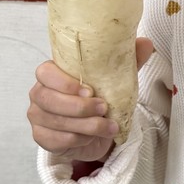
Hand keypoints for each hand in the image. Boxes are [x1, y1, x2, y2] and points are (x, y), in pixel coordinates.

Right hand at [27, 38, 154, 160]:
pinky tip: (91, 139)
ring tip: (109, 127)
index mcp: (52, 74)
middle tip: (104, 109)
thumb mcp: (114, 81)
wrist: (96, 133)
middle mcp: (40, 94)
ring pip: (56, 121)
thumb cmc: (100, 101)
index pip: (44, 72)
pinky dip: (78, 141)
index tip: (90, 90)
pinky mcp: (41, 138)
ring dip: (86, 126)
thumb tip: (146, 43)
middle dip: (79, 107)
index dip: (64, 82)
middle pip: (49, 99)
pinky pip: (56, 140)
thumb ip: (126, 62)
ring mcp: (38, 117)